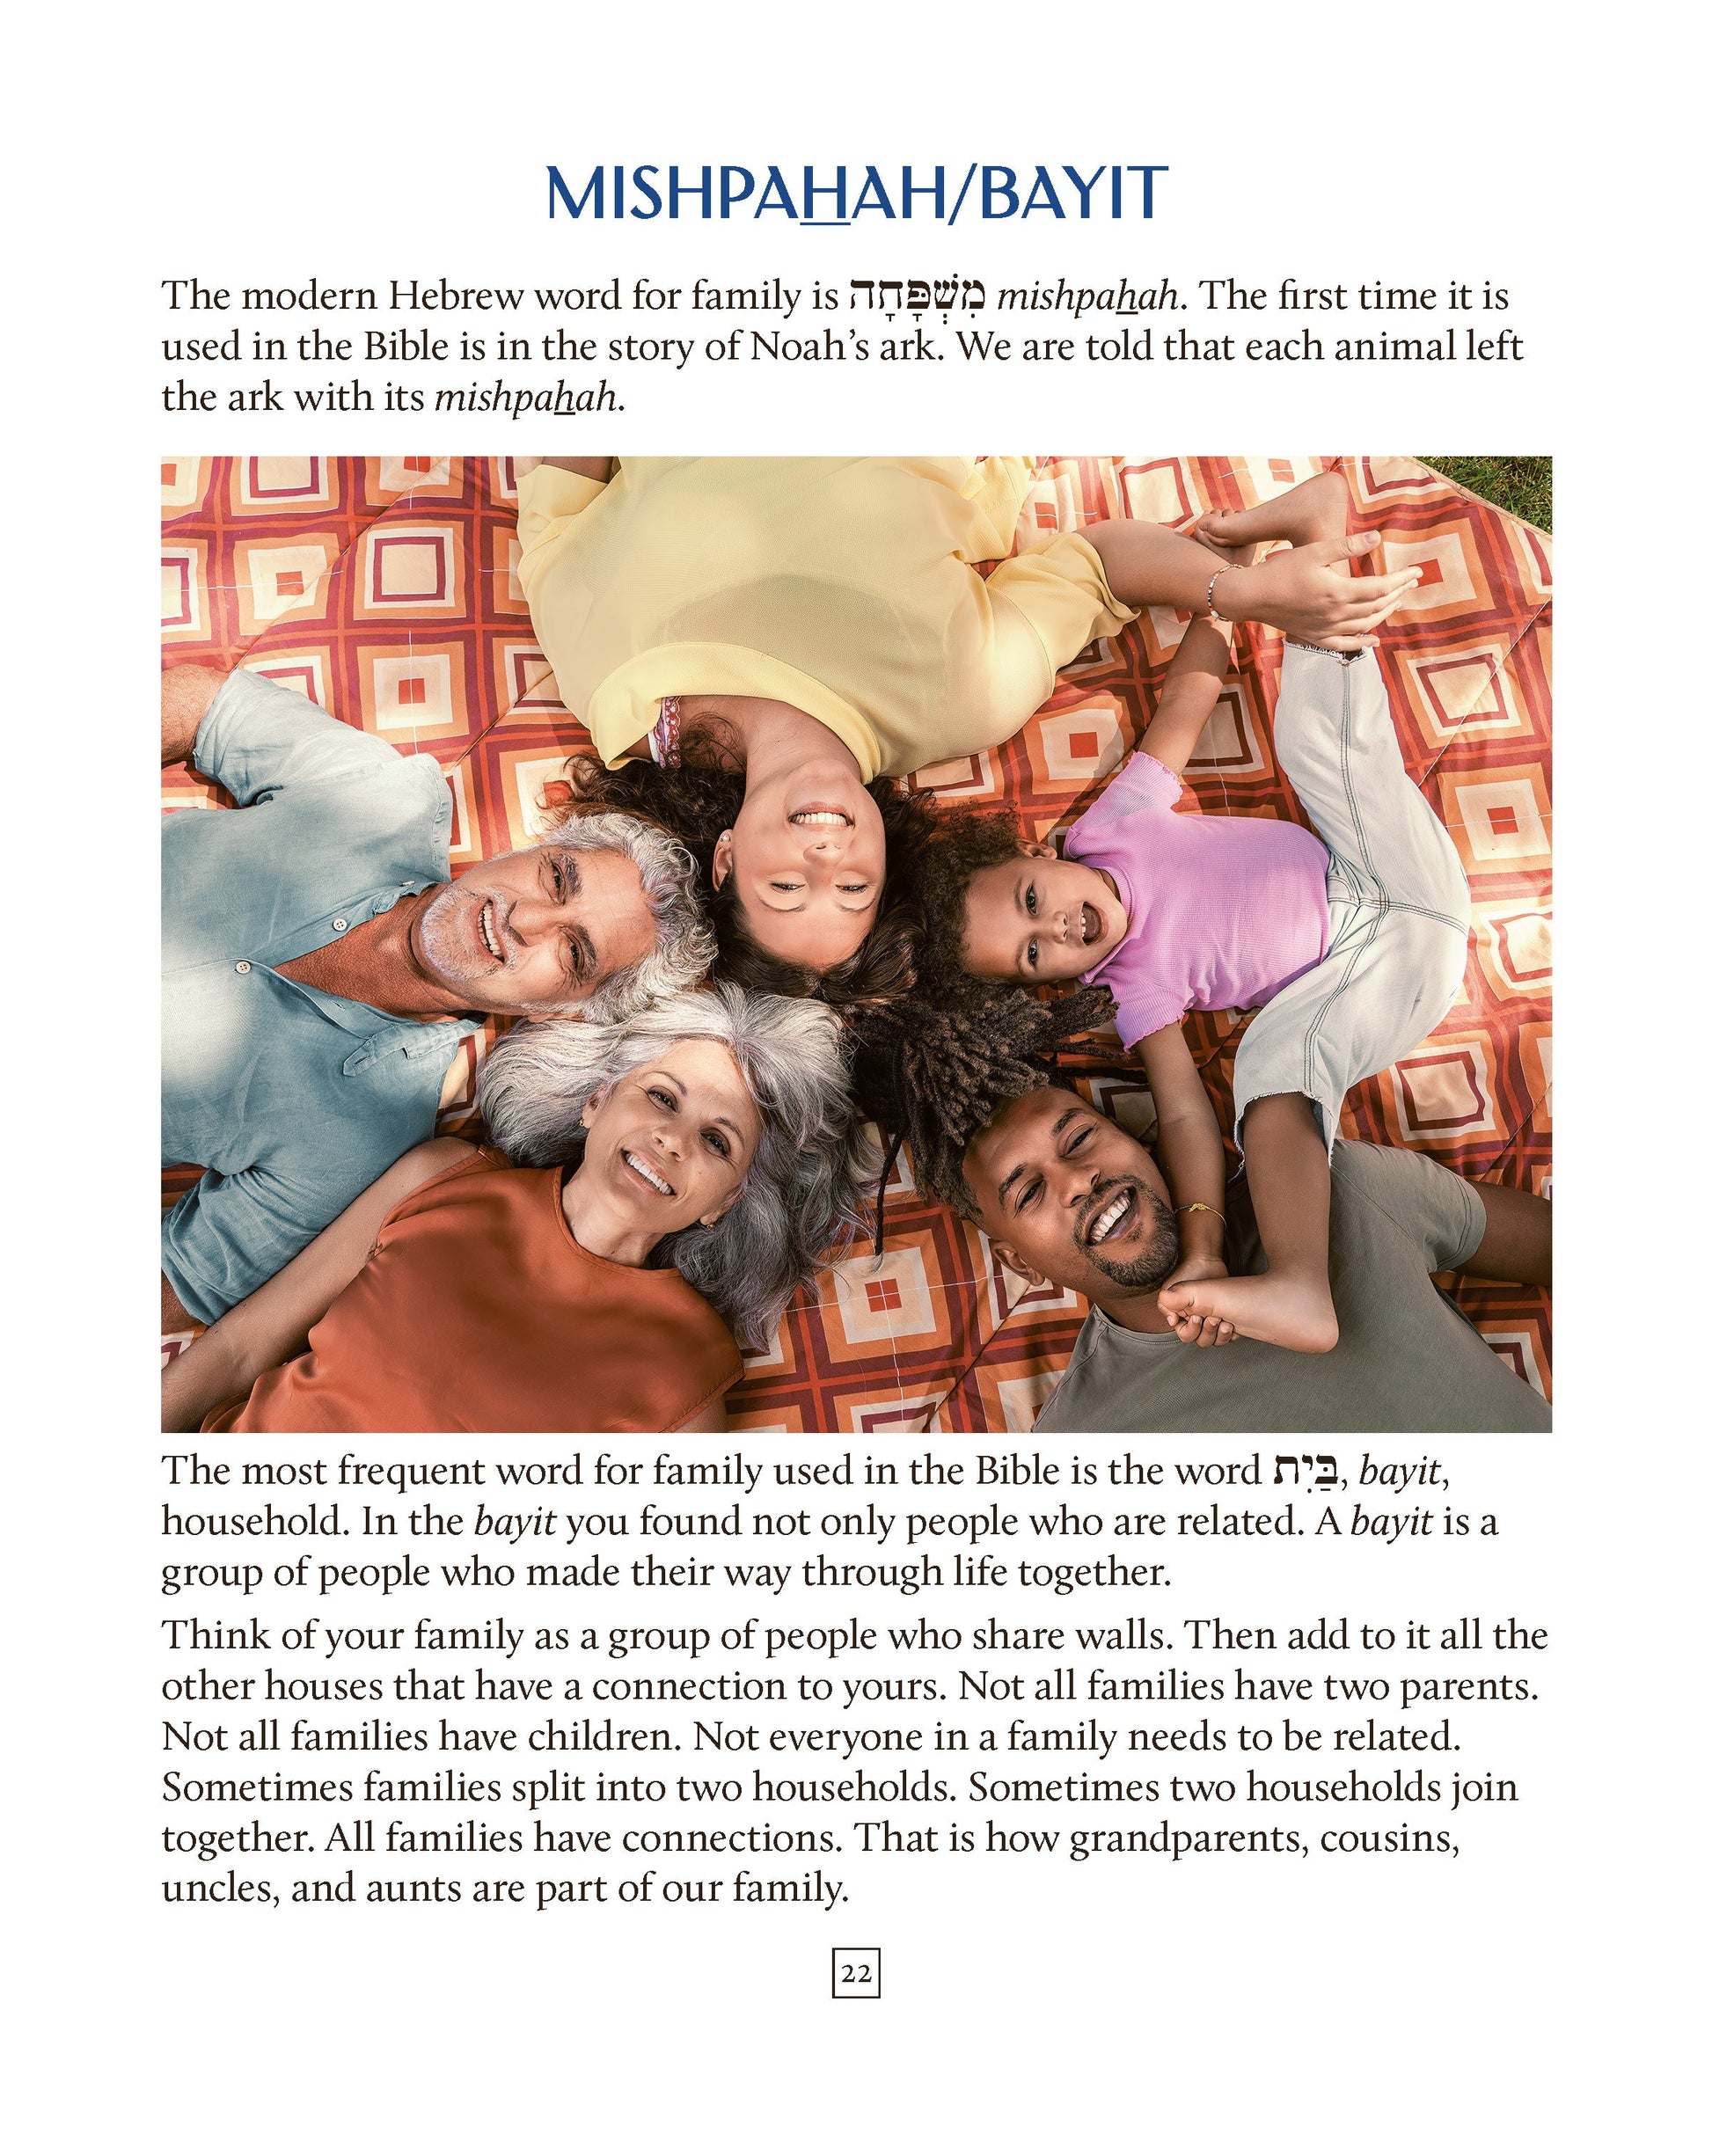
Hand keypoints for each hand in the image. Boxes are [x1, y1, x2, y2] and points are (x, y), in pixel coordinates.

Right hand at [1159, 1256, 1236, 1347]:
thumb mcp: (1174, 1290)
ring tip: (1225, 1322)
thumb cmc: (1188, 1274)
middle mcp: (1196, 1321)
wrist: (1206, 1261)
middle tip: (1214, 1317)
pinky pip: (1228, 1335)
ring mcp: (1211, 1320)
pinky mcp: (1225, 1317)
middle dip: (1208, 1331)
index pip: (1186, 1335)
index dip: (1192, 1330)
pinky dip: (1231, 1333)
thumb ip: (1167, 1307)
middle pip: (1202, 1340)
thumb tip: (1172, 1322)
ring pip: (1216, 1340)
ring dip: (1221, 1334)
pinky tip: (1232, 1324)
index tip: (1197, 1316)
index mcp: (1182, 1318)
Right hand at [1218, 533, 1421, 649]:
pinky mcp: (1316, 637)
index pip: (1381, 587)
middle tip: (1412, 583)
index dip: (1401, 579)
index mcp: (1339, 591)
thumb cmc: (1281, 569)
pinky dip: (1363, 644)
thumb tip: (1376, 539)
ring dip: (1385, 613)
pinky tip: (1375, 641)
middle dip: (1398, 594)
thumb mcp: (1315, 551)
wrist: (1251, 596)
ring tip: (1397, 601)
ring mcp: (1327, 629)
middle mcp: (1336, 614)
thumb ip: (1347, 546)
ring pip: (1366, 625)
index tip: (1417, 571)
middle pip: (1377, 606)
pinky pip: (1345, 645)